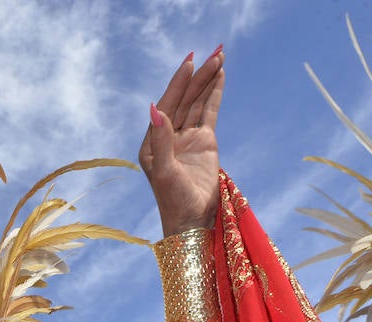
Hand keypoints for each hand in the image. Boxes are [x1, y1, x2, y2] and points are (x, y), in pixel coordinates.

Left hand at [140, 49, 223, 236]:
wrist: (192, 220)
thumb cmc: (173, 200)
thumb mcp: (164, 170)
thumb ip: (161, 140)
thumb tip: (154, 108)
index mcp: (152, 141)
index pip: (167, 104)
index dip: (179, 82)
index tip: (190, 61)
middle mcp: (167, 136)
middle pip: (185, 99)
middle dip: (198, 75)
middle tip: (214, 51)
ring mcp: (186, 138)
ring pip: (197, 103)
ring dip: (207, 80)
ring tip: (219, 56)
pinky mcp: (203, 142)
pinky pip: (208, 112)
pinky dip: (213, 94)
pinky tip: (219, 76)